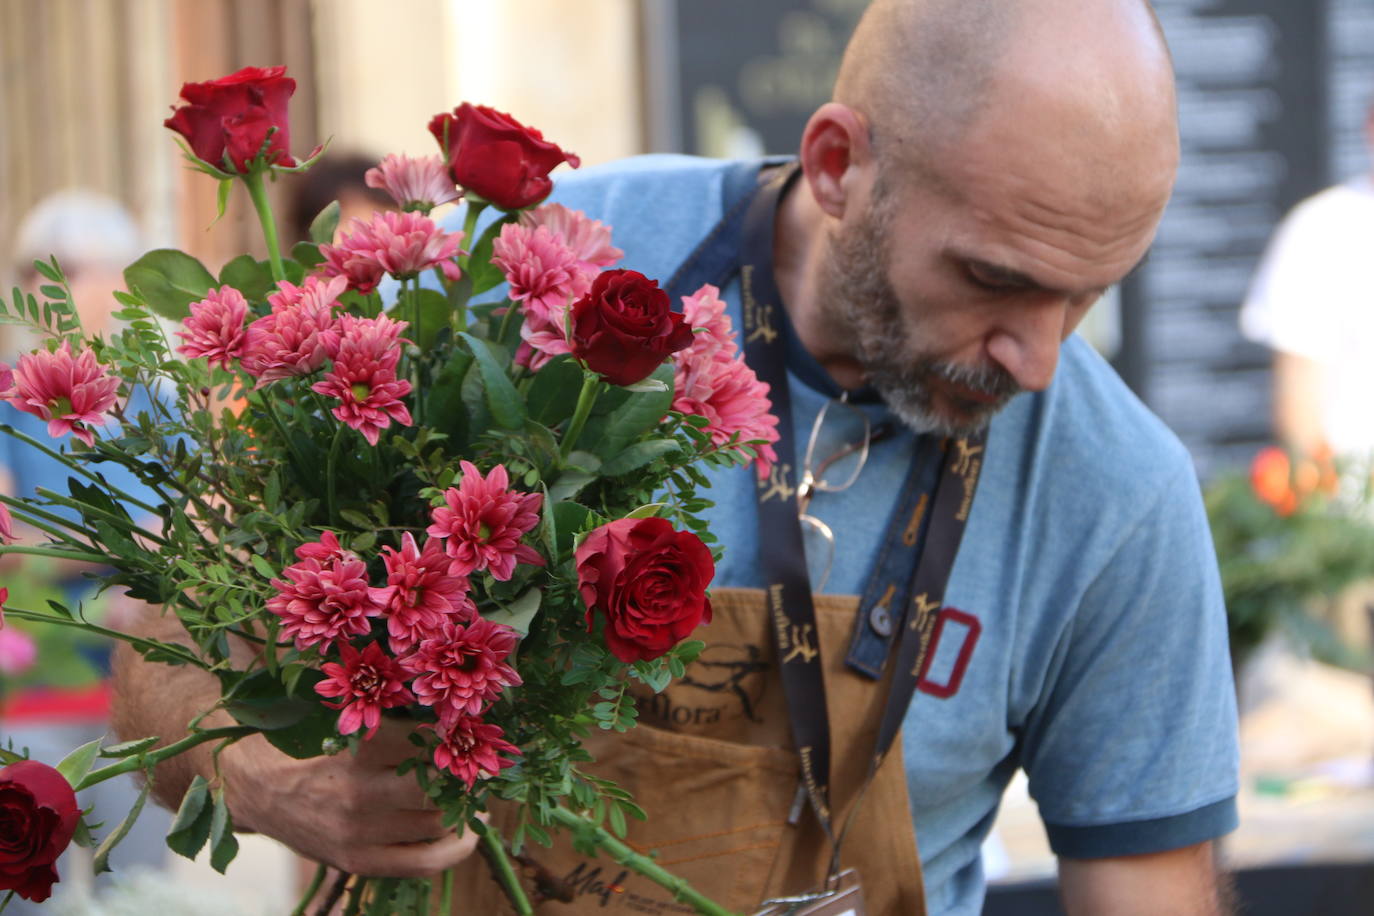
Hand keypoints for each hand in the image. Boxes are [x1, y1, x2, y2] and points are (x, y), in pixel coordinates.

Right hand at [220, 718, 479, 876]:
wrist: (252, 784)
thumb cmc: (301, 738)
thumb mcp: (335, 711)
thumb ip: (383, 707)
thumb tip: (440, 698)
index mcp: (357, 750)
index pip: (430, 743)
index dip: (456, 735)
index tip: (469, 728)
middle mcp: (360, 794)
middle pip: (439, 786)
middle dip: (465, 774)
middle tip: (478, 763)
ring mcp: (360, 833)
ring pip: (437, 822)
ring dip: (463, 806)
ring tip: (473, 791)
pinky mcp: (358, 861)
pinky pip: (424, 862)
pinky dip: (456, 849)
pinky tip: (470, 832)